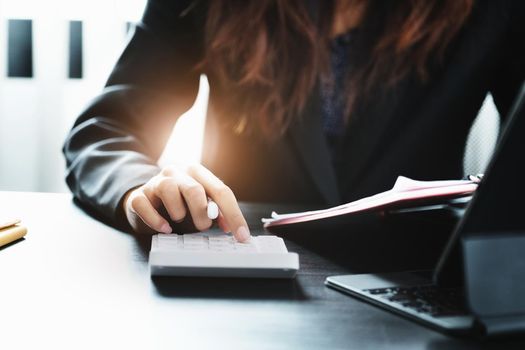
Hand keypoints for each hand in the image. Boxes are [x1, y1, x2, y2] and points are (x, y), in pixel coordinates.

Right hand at [123, 164, 250, 241]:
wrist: (145, 201)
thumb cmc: (178, 204)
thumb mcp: (199, 206)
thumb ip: (215, 212)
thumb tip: (229, 226)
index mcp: (198, 173)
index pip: (221, 191)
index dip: (233, 215)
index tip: (242, 236)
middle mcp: (177, 172)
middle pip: (195, 189)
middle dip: (202, 213)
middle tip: (202, 227)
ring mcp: (156, 182)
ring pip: (169, 189)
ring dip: (178, 213)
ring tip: (179, 222)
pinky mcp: (138, 196)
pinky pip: (145, 205)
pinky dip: (156, 220)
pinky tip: (164, 228)